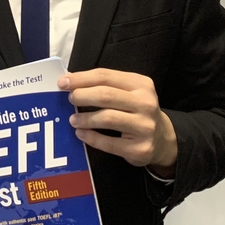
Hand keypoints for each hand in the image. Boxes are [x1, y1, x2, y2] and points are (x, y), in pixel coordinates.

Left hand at [58, 68, 177, 177]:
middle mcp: (146, 103)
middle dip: (82, 95)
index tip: (63, 83)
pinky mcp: (139, 148)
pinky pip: (109, 143)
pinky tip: (81, 134)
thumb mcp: (128, 92)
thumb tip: (70, 80)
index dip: (81, 78)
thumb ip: (104, 84)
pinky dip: (91, 137)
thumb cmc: (136, 111)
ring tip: (73, 120)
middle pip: (105, 95)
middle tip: (70, 100)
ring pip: (107, 118)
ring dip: (85, 118)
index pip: (106, 76)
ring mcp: (144, 127)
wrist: (161, 140)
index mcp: (141, 84)